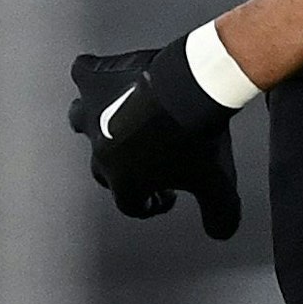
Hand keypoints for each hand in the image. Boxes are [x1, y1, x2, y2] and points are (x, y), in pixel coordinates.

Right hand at [68, 41, 241, 239]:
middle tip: (151, 157)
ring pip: (80, 120)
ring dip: (95, 121)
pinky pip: (83, 73)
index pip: (132, 203)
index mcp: (124, 181)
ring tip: (114, 115)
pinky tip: (101, 72)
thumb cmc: (199, 136)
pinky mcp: (98, 80)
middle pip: (104, 166)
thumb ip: (219, 213)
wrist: (194, 88)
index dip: (151, 203)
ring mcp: (94, 113)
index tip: (168, 196)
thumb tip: (222, 231)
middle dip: (125, 166)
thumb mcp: (216, 183)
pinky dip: (91, 73)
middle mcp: (101, 150)